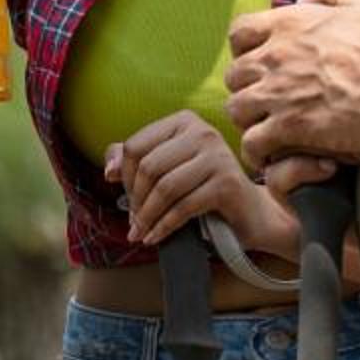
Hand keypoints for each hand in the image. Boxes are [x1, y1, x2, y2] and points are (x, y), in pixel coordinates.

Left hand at [108, 111, 294, 261]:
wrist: (250, 213)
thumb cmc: (203, 190)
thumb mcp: (167, 171)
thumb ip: (135, 162)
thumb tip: (108, 171)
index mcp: (183, 122)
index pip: (135, 146)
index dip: (124, 178)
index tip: (128, 200)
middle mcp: (202, 131)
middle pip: (148, 166)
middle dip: (136, 200)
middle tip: (134, 223)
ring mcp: (217, 155)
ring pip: (165, 187)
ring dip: (147, 217)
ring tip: (141, 233)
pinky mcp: (227, 183)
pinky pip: (183, 207)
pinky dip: (163, 226)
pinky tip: (156, 237)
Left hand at [225, 0, 359, 166]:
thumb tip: (303, 1)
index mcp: (290, 23)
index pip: (239, 33)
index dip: (247, 51)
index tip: (265, 65)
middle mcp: (276, 55)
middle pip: (234, 75)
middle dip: (248, 89)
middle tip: (270, 104)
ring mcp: (280, 92)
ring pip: (236, 110)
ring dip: (251, 122)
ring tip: (271, 132)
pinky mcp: (291, 127)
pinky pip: (252, 143)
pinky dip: (259, 153)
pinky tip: (276, 156)